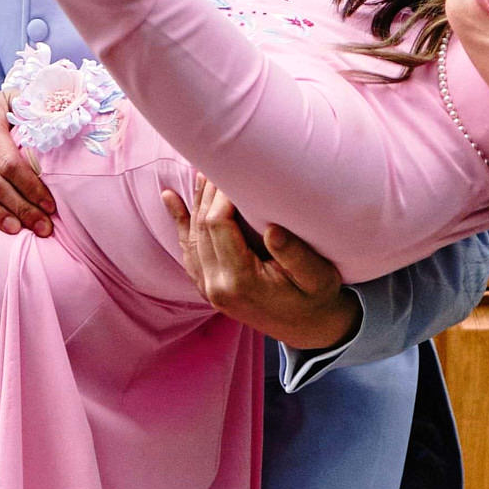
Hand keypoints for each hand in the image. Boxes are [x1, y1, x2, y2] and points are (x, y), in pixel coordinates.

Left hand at [161, 176, 360, 351]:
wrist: (307, 329)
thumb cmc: (316, 299)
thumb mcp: (319, 279)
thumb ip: (296, 257)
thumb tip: (272, 229)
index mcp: (240, 282)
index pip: (219, 225)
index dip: (222, 194)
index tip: (236, 168)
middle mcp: (215, 286)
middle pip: (202, 226)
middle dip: (210, 192)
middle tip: (221, 158)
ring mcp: (207, 288)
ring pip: (193, 233)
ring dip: (197, 199)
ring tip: (204, 168)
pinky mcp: (206, 285)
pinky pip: (187, 248)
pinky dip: (180, 220)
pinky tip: (170, 196)